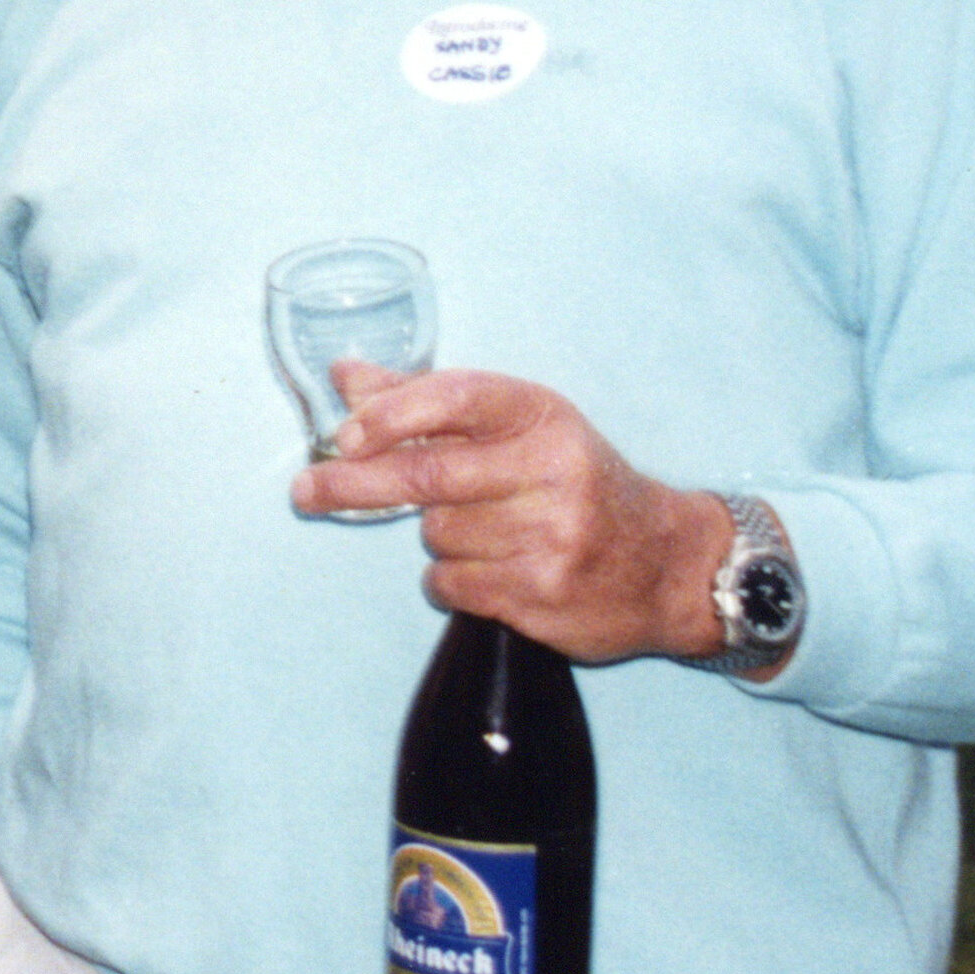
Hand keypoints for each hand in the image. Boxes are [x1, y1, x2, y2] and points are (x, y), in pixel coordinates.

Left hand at [298, 368, 731, 664]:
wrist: (669, 565)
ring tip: (486, 533)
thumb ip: (427, 401)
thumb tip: (345, 376)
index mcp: (542, 417)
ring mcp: (552, 538)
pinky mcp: (544, 596)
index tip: (344, 434)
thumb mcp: (520, 426)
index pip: (456, 398)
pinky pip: (452, 585)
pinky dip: (451, 580)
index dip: (391, 414)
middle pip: (425, 476)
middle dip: (352, 484)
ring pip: (436, 535)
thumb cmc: (577, 481)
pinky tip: (492, 570)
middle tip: (304, 492)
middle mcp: (552, 472)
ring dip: (437, 537)